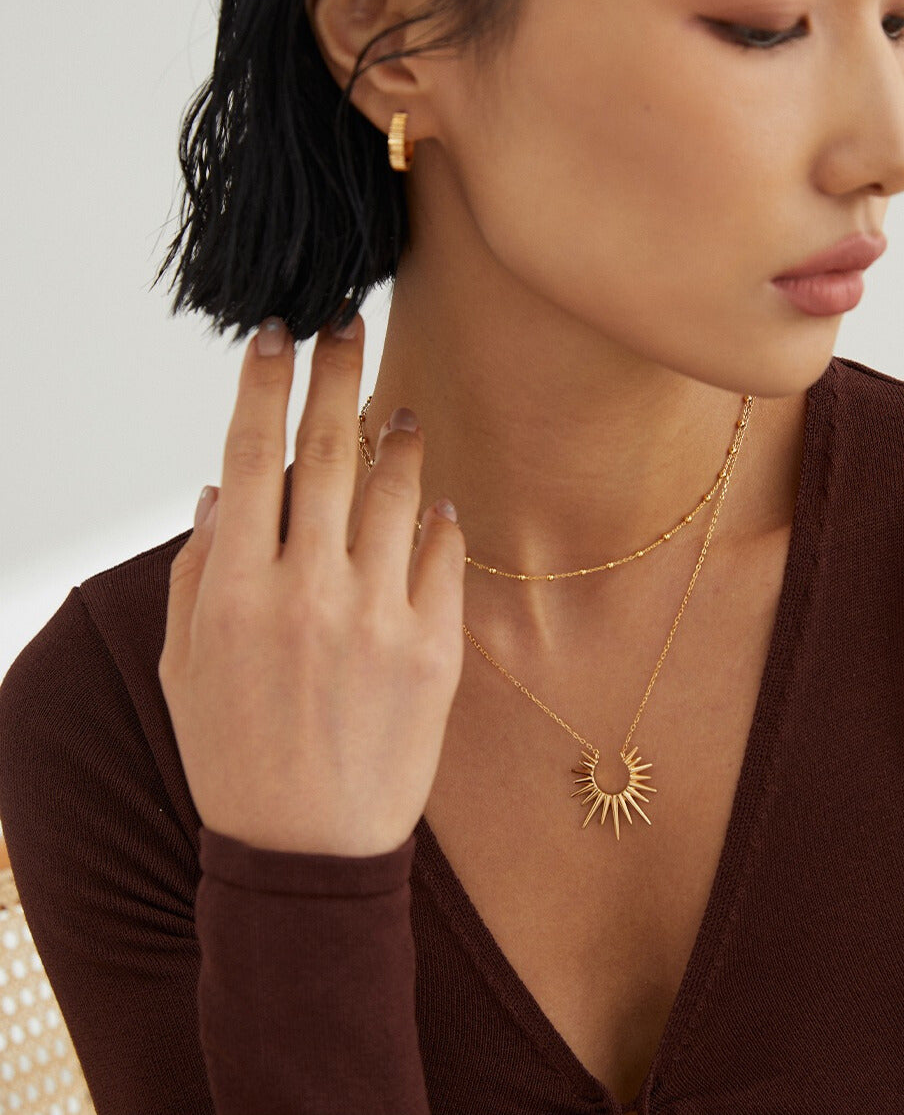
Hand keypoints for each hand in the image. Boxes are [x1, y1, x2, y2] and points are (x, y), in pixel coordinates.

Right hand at [159, 314, 466, 857]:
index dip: (265, 385)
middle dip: (339, 373)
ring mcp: (381, 617)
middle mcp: (311, 592)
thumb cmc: (237, 757)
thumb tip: (224, 488)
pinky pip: (443, 555)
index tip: (277, 331)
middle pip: (332, 453)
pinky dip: (438, 518)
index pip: (253, 456)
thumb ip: (201, 570)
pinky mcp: (436, 648)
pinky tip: (433, 504)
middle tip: (349, 324)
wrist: (309, 852)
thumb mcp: (187, 667)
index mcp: (240, 590)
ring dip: (400, 438)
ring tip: (400, 410)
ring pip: (399, 492)